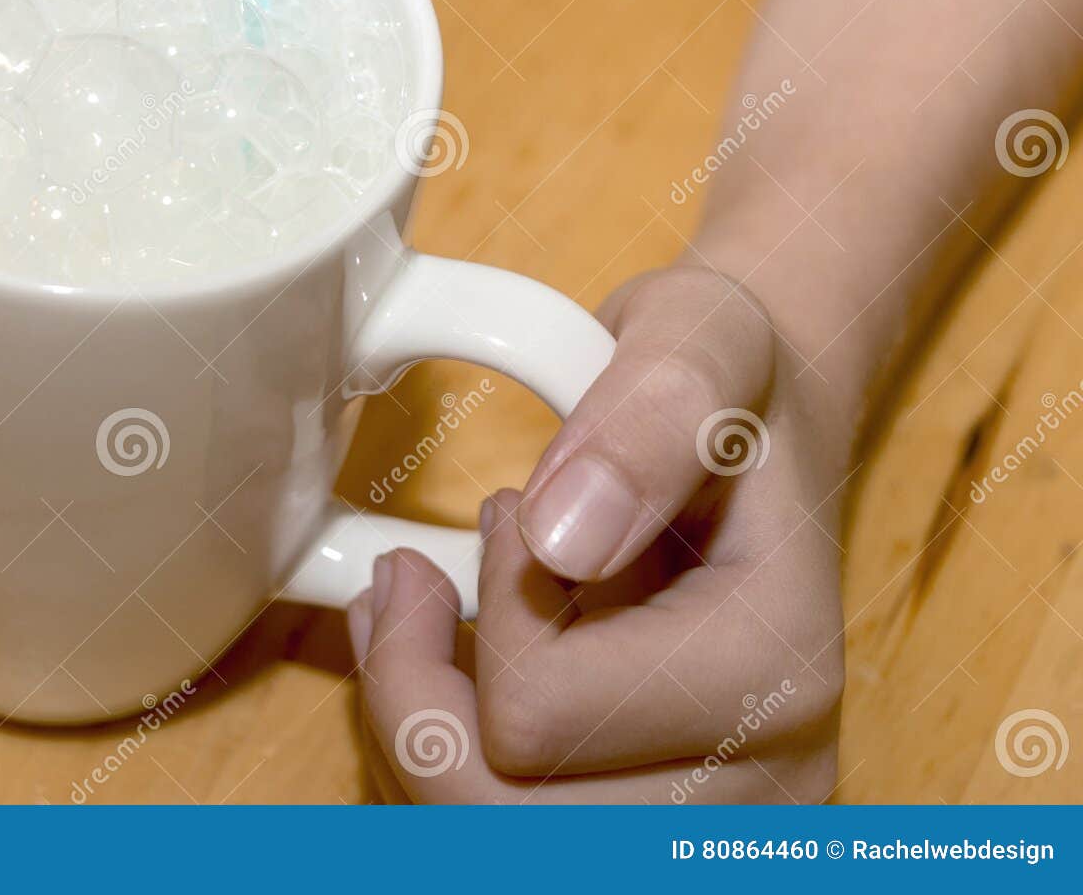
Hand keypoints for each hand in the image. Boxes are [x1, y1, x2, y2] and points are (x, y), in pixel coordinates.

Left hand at [347, 263, 848, 802]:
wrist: (759, 432)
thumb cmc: (728, 378)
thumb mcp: (701, 341)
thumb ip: (648, 421)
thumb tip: (563, 540)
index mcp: (771, 678)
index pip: (538, 714)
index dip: (490, 611)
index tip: (511, 516)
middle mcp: (759, 788)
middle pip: (501, 819)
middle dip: (415, 697)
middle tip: (407, 585)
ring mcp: (709, 823)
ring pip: (480, 838)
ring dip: (414, 732)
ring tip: (413, 622)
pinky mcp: (657, 826)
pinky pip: (487, 833)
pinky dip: (433, 761)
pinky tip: (434, 674)